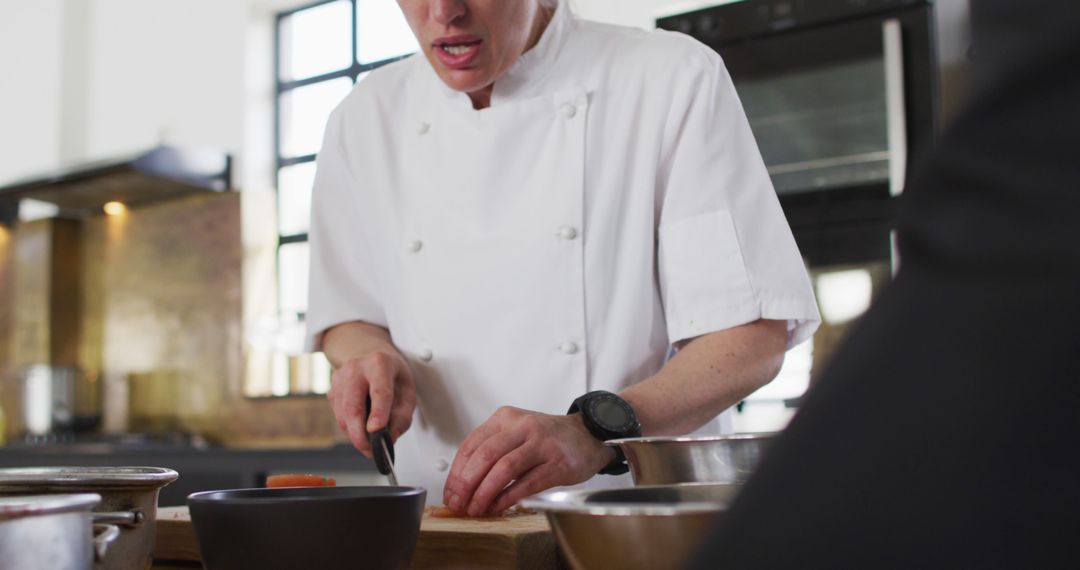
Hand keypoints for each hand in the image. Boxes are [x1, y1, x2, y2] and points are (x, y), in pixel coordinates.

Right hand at [327, 350, 415, 458]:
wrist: (369, 355)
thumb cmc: (391, 375)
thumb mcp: (407, 391)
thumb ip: (402, 416)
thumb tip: (389, 438)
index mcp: (380, 364)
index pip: (379, 391)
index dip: (378, 413)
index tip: (376, 431)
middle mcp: (356, 368)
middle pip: (353, 408)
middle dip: (360, 436)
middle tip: (371, 452)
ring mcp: (339, 379)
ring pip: (344, 417)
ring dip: (357, 434)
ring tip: (372, 436)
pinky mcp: (331, 391)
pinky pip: (339, 417)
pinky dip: (352, 427)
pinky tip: (363, 421)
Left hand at [442, 407, 614, 515]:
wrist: (588, 434)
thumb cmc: (548, 438)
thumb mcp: (516, 432)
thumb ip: (492, 450)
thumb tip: (464, 483)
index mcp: (505, 418)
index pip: (471, 445)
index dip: (457, 472)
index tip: (451, 492)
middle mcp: (523, 427)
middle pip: (485, 456)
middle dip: (467, 484)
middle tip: (459, 503)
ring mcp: (542, 444)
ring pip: (504, 469)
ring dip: (485, 493)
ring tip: (476, 508)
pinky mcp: (558, 463)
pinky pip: (526, 483)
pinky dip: (508, 498)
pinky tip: (497, 507)